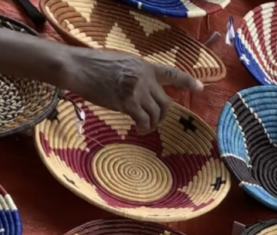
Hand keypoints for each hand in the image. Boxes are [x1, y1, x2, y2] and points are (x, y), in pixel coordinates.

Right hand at [57, 48, 201, 133]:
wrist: (76, 67)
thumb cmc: (92, 66)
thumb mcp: (120, 63)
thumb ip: (136, 76)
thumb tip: (144, 92)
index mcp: (143, 65)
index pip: (171, 73)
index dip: (187, 81)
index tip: (200, 88)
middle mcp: (144, 76)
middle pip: (165, 102)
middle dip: (162, 115)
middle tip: (154, 122)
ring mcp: (137, 89)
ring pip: (156, 113)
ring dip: (153, 123)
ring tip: (144, 127)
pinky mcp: (127, 102)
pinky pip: (144, 120)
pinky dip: (144, 127)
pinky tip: (139, 129)